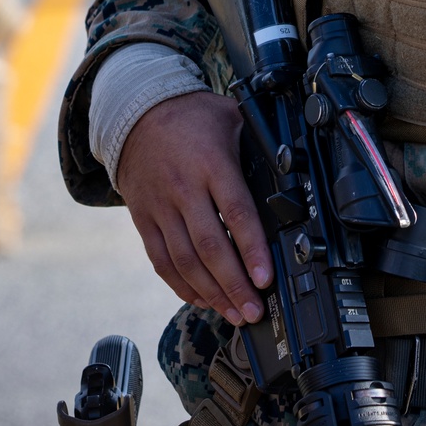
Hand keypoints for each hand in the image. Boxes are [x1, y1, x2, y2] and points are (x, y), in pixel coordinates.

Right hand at [116, 91, 272, 325]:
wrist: (136, 112)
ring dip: (211, 293)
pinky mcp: (143, 219)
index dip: (252, 250)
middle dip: (234, 285)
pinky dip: (180, 285)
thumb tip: (290, 169)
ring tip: (233, 312)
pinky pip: (161, 260)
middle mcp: (184, 189)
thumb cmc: (193, 116)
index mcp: (212, 164)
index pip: (237, 213)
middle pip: (210, 247)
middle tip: (253, 310)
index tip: (265, 278)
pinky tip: (200, 299)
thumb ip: (257, 145)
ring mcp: (160, 207)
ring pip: (185, 261)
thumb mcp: (232, 118)